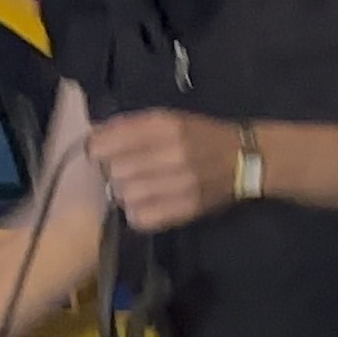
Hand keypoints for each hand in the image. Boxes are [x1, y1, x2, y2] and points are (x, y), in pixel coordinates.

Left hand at [87, 109, 243, 232]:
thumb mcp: (169, 118)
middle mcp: (172, 153)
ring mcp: (180, 183)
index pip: (108, 143)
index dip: (97, 150)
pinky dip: (137, 213)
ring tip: (137, 187)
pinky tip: (146, 204)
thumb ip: (130, 125)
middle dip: (114, 172)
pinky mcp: (185, 208)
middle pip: (115, 171)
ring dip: (125, 193)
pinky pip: (141, 218)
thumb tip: (94, 134)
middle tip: (125, 171)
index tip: (100, 153)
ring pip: (125, 195)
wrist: (244, 158)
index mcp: (165, 126)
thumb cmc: (201, 136)